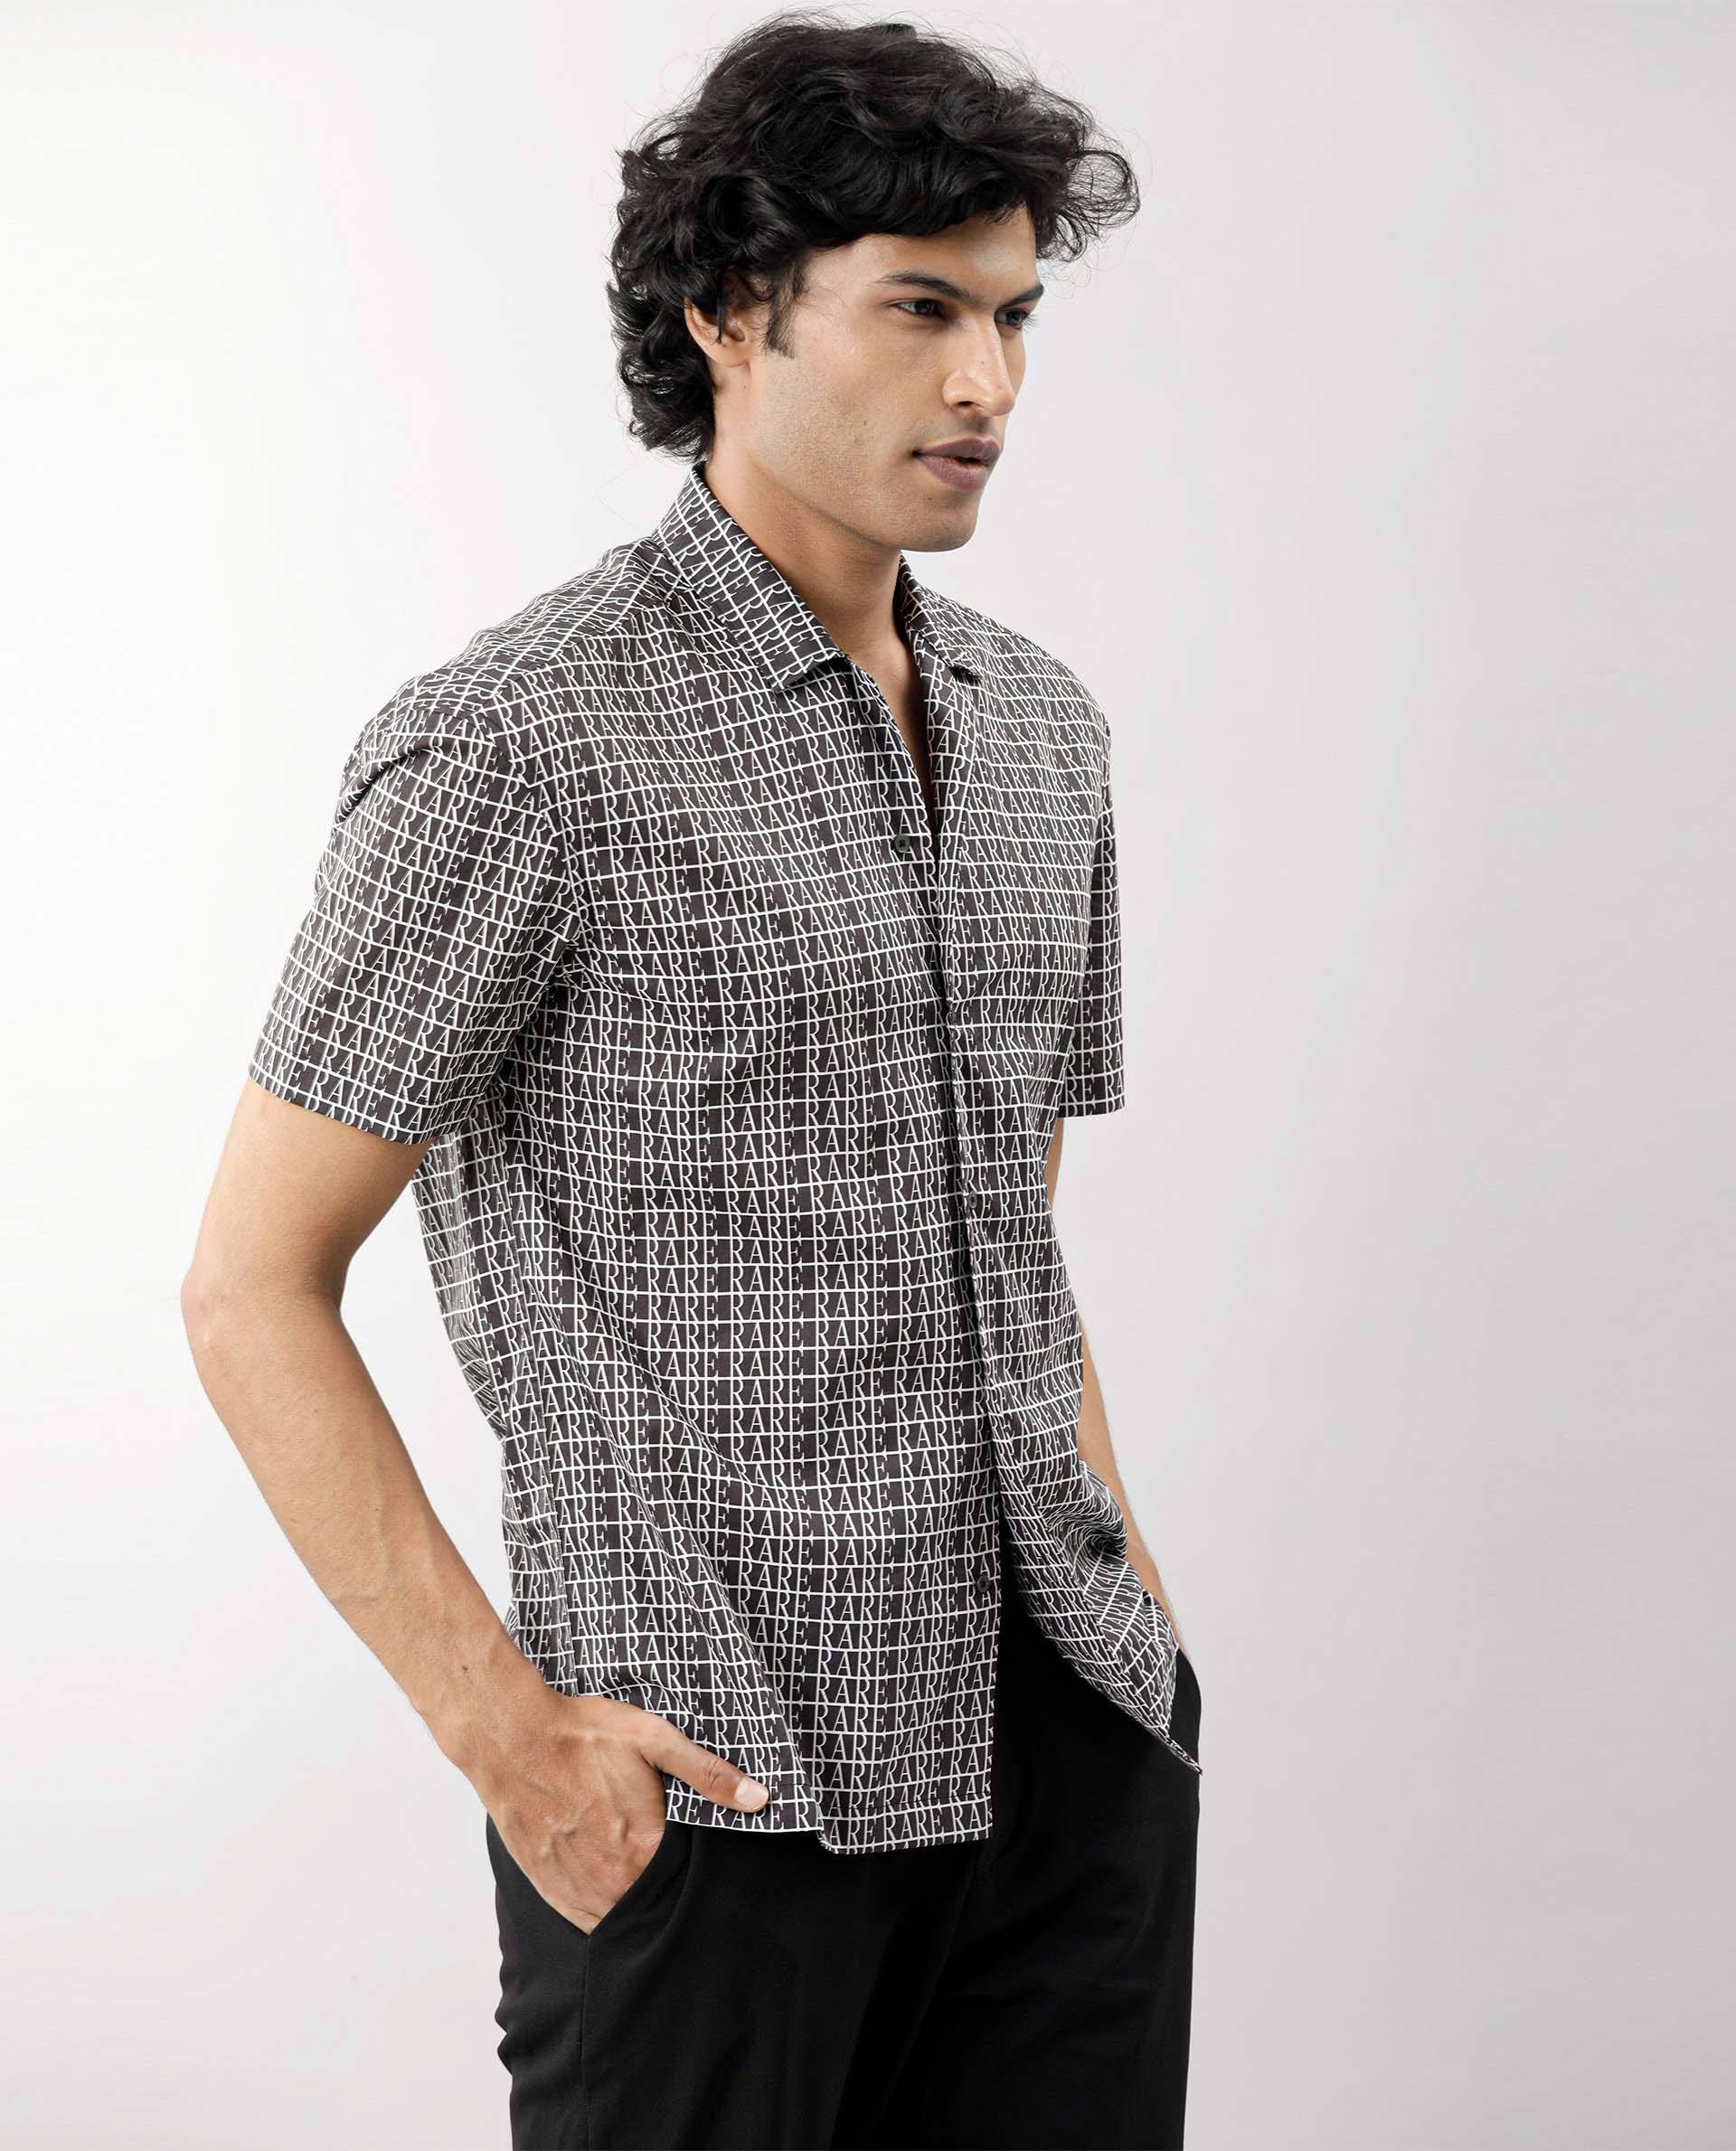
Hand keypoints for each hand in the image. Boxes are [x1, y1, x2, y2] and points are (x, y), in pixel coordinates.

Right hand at [474, 1692, 770, 1933]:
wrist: (512, 1740)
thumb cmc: (582, 1735)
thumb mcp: (654, 1740)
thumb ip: (708, 1774)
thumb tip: (759, 1799)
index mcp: (645, 1848)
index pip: (690, 1880)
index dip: (700, 1870)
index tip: (707, 1863)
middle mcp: (613, 1881)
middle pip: (658, 1902)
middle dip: (670, 1890)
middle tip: (672, 1865)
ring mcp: (579, 1890)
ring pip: (623, 1916)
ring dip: (637, 1903)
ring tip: (643, 1876)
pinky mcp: (551, 1890)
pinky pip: (589, 1919)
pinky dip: (605, 1908)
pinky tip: (612, 1885)